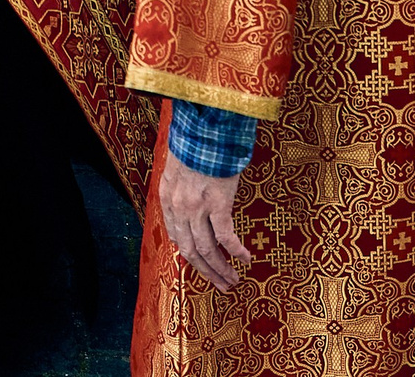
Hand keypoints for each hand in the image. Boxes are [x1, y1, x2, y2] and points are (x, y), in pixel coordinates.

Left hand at [154, 149, 252, 290]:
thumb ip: (181, 189)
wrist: (205, 129)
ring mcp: (197, 208)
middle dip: (206, 271)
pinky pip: (226, 236)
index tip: (201, 265)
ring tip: (233, 280)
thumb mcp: (177, 168)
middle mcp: (179, 208)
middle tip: (221, 285)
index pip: (176, 237)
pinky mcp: (218, 204)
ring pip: (207, 249)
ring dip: (221, 268)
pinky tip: (246, 259)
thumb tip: (191, 203)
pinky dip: (236, 251)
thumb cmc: (195, 145)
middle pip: (190, 250)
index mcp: (168, 199)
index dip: (189, 255)